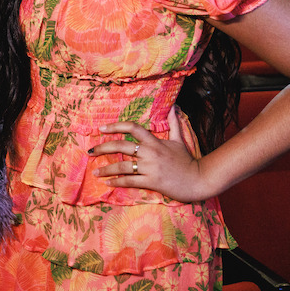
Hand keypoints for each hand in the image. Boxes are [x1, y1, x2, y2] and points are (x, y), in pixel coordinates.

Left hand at [87, 115, 214, 202]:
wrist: (200, 179)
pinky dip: (117, 182)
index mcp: (154, 141)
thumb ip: (173, 124)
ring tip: (95, 171)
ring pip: (122, 166)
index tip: (101, 129)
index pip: (132, 128)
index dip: (115, 126)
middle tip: (90, 151)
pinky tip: (108, 183)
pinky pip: (130, 181)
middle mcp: (150, 152)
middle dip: (102, 147)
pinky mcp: (152, 181)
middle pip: (121, 146)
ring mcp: (150, 167)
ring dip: (106, 169)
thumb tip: (174, 107)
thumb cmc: (187, 160)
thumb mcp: (179, 140)